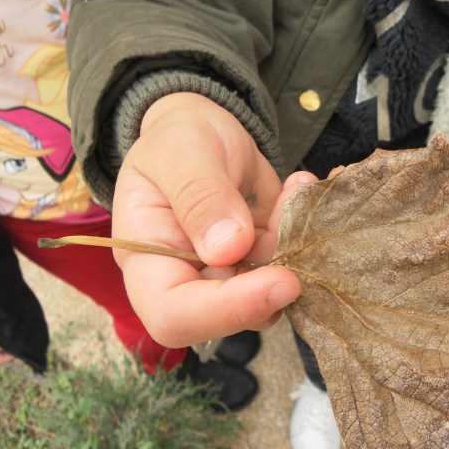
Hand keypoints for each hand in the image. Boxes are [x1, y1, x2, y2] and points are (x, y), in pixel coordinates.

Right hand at [111, 93, 300, 346]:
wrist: (202, 130)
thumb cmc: (177, 138)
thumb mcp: (182, 152)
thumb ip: (201, 196)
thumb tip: (228, 248)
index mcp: (145, 260)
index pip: (174, 314)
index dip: (227, 310)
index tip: (280, 281)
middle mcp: (183, 280)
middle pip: (226, 318)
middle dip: (271, 287)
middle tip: (300, 241)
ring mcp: (224, 277)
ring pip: (268, 297)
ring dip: (294, 253)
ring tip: (296, 192)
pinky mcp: (258, 267)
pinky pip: (288, 266)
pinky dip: (302, 234)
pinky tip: (299, 189)